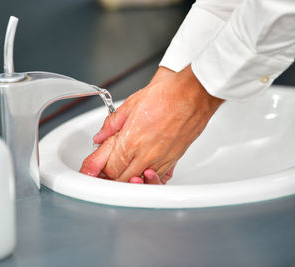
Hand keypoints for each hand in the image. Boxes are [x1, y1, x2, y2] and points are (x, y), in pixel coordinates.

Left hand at [80, 65, 222, 181]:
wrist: (194, 95)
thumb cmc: (166, 95)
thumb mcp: (131, 104)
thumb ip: (112, 123)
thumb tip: (100, 136)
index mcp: (131, 141)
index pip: (111, 168)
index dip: (103, 170)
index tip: (101, 167)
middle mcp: (146, 154)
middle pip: (124, 179)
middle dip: (115, 178)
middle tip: (111, 171)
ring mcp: (161, 159)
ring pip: (142, 181)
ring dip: (132, 179)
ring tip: (127, 171)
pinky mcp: (174, 159)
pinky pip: (159, 177)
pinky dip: (149, 176)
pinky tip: (145, 169)